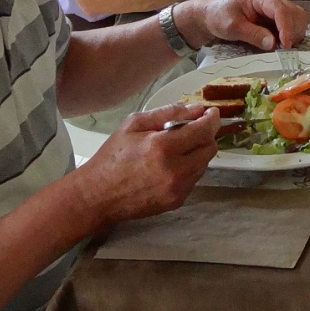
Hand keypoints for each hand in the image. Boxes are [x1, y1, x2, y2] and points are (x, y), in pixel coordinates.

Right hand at [74, 101, 221, 226]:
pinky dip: (189, 168)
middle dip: (206, 135)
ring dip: (198, 152)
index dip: (211, 119)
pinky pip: (194, 179)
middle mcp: (175, 170)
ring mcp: (178, 189)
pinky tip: (171, 165)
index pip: (204, 131)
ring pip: (204, 164)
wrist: (98, 196)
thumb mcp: (134, 124)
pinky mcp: (177, 201)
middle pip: (210, 148)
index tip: (210, 112)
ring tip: (179, 147)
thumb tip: (194, 109)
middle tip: (195, 128)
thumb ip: (166, 113)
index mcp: (163, 147)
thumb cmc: (113, 157)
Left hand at [175, 0, 308, 49]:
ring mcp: (275, 10)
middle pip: (295, 13)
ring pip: (297, 19)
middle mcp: (272, 1)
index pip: (281, 9)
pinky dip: (291, 36)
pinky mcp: (276, 20)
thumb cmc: (218, 16)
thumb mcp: (232, 27)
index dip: (286, 27)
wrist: (210, 16)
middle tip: (282, 49)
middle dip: (293, 31)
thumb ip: (252, 34)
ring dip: (294, 34)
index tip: (286, 45)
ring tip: (281, 47)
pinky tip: (280, 44)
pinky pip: (292, 26)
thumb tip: (273, 44)